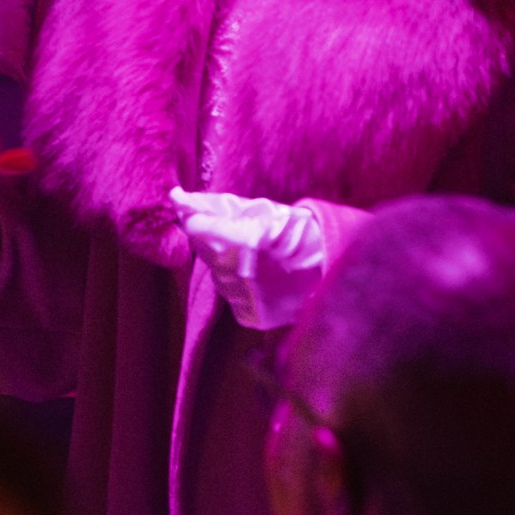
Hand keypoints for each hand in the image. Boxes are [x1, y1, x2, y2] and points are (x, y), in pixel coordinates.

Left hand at [169, 189, 325, 329]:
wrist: (337, 271)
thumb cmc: (301, 233)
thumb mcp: (262, 210)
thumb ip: (216, 206)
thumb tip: (177, 198)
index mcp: (244, 242)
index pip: (195, 228)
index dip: (197, 219)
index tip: (204, 214)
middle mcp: (240, 274)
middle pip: (204, 250)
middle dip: (215, 239)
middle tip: (243, 235)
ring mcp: (245, 298)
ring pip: (215, 273)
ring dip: (227, 262)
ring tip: (258, 259)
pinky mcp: (250, 316)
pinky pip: (230, 293)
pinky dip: (239, 283)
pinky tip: (261, 278)